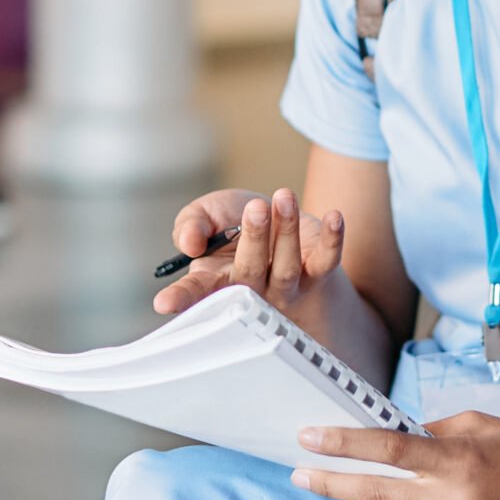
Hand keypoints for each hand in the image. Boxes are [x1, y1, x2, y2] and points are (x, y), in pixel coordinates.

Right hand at [152, 188, 344, 316]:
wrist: (276, 223)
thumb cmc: (233, 225)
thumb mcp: (205, 216)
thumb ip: (191, 225)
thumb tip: (189, 243)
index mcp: (216, 279)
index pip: (195, 293)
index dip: (180, 298)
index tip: (164, 303)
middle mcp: (250, 289)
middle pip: (250, 273)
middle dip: (254, 240)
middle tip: (255, 209)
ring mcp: (285, 286)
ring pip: (286, 267)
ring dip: (286, 231)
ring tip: (283, 196)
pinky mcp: (316, 273)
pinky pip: (326, 262)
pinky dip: (332, 241)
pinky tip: (335, 217)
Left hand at [291, 413, 499, 499]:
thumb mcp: (487, 427)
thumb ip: (435, 432)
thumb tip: (389, 434)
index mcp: (463, 463)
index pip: (390, 452)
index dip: (344, 445)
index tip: (309, 438)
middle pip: (378, 494)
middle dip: (333, 483)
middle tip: (300, 472)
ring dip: (378, 499)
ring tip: (356, 481)